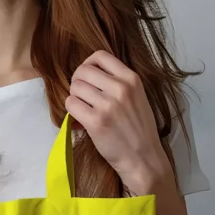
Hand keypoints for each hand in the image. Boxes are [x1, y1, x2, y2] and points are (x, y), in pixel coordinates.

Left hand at [65, 51, 173, 194]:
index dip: (87, 65)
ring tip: (83, 110)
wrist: (143, 158)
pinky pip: (71, 105)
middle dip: (77, 83)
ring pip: (75, 88)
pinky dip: (71, 112)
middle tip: (81, 97)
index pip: (100, 56)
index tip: (87, 78)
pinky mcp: (96, 122)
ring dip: (74, 99)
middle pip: (83, 71)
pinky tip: (79, 120)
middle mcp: (120, 88)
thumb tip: (88, 77)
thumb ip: (118, 83)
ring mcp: (108, 105)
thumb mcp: (137, 98)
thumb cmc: (139, 131)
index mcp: (131, 79)